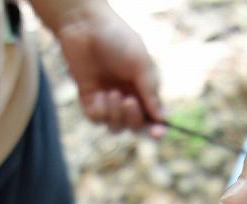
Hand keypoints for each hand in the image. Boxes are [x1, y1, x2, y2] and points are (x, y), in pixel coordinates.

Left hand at [47, 1, 163, 133]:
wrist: (85, 27)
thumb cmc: (118, 39)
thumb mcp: (140, 63)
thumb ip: (150, 91)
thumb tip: (161, 118)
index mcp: (144, 89)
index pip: (154, 117)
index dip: (157, 129)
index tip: (157, 133)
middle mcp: (128, 98)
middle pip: (136, 127)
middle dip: (134, 119)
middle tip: (128, 100)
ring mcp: (108, 101)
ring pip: (116, 128)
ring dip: (115, 115)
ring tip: (111, 93)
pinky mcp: (89, 100)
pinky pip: (97, 120)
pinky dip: (99, 111)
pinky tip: (98, 94)